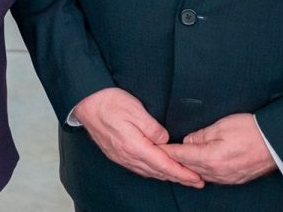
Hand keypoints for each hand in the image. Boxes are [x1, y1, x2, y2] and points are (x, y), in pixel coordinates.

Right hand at [70, 88, 202, 188]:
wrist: (86, 102)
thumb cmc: (110, 102)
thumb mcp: (136, 110)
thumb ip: (153, 129)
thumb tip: (165, 141)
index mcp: (134, 147)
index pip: (164, 165)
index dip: (182, 173)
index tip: (196, 179)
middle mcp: (127, 156)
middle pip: (158, 172)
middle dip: (178, 178)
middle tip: (196, 181)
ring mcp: (120, 157)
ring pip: (148, 172)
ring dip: (166, 176)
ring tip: (181, 177)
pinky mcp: (116, 154)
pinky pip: (138, 168)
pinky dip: (152, 171)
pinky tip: (157, 169)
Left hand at [163, 113, 278, 185]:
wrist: (277, 143)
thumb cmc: (251, 130)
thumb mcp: (223, 125)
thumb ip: (202, 135)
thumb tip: (188, 140)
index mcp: (211, 158)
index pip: (181, 155)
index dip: (167, 152)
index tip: (154, 149)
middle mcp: (217, 172)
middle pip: (188, 168)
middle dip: (174, 162)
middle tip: (160, 156)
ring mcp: (226, 178)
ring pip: (200, 175)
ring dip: (188, 169)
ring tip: (176, 162)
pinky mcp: (234, 179)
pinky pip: (212, 178)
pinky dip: (202, 172)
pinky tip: (198, 168)